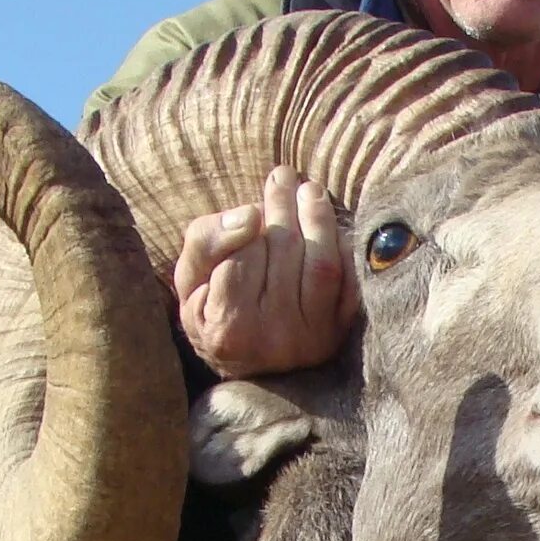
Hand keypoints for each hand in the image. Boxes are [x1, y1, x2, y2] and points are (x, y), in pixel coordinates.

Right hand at [173, 166, 357, 379]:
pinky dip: (344, 247)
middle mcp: (274, 339)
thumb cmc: (212, 309)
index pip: (241, 258)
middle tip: (282, 177)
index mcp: (228, 330)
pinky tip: (331, 224)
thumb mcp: (189, 278)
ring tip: (308, 189)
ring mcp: (312, 338)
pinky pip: (349, 281)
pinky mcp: (338, 333)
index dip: (246, 225)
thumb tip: (249, 215)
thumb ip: (206, 242)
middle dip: (283, 206)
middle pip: (283, 254)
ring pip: (321, 263)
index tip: (251, 206)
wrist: (249, 363)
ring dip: (317, 216)